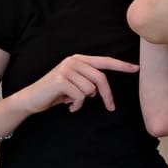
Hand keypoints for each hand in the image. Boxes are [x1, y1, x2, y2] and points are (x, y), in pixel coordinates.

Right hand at [19, 53, 136, 114]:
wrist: (31, 99)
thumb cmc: (56, 93)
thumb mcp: (75, 85)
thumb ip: (89, 81)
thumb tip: (101, 90)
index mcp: (79, 60)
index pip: (105, 61)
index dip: (121, 65)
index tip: (136, 69)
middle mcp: (73, 61)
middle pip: (100, 78)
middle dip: (108, 95)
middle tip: (110, 107)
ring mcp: (66, 69)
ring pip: (90, 89)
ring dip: (84, 101)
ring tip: (73, 102)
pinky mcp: (60, 80)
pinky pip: (80, 96)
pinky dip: (76, 105)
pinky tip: (68, 106)